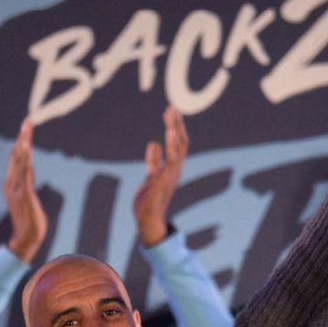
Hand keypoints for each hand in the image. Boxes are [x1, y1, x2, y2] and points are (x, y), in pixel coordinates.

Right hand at [3, 120, 45, 262]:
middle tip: (27, 121)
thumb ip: (27, 182)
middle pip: (16, 155)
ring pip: (19, 161)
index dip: (21, 142)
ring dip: (24, 144)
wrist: (27, 237)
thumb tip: (30, 168)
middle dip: (22, 138)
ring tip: (27, 129)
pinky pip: (24, 173)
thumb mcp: (28, 196)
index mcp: (11, 183)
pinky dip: (24, 159)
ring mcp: (17, 188)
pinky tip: (27, 148)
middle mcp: (11, 183)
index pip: (15, 158)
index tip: (26, 128)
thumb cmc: (29, 219)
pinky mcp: (24, 194)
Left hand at [132, 106, 188, 246]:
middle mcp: (175, 169)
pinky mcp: (165, 179)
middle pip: (180, 142)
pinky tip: (170, 132)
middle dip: (177, 124)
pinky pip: (172, 159)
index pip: (178, 144)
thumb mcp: (151, 176)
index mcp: (172, 167)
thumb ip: (154, 160)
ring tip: (171, 114)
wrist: (147, 219)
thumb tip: (153, 143)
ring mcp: (172, 174)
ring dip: (175, 130)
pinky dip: (172, 144)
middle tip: (172, 107)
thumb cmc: (149, 200)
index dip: (176, 127)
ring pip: (178, 148)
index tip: (172, 112)